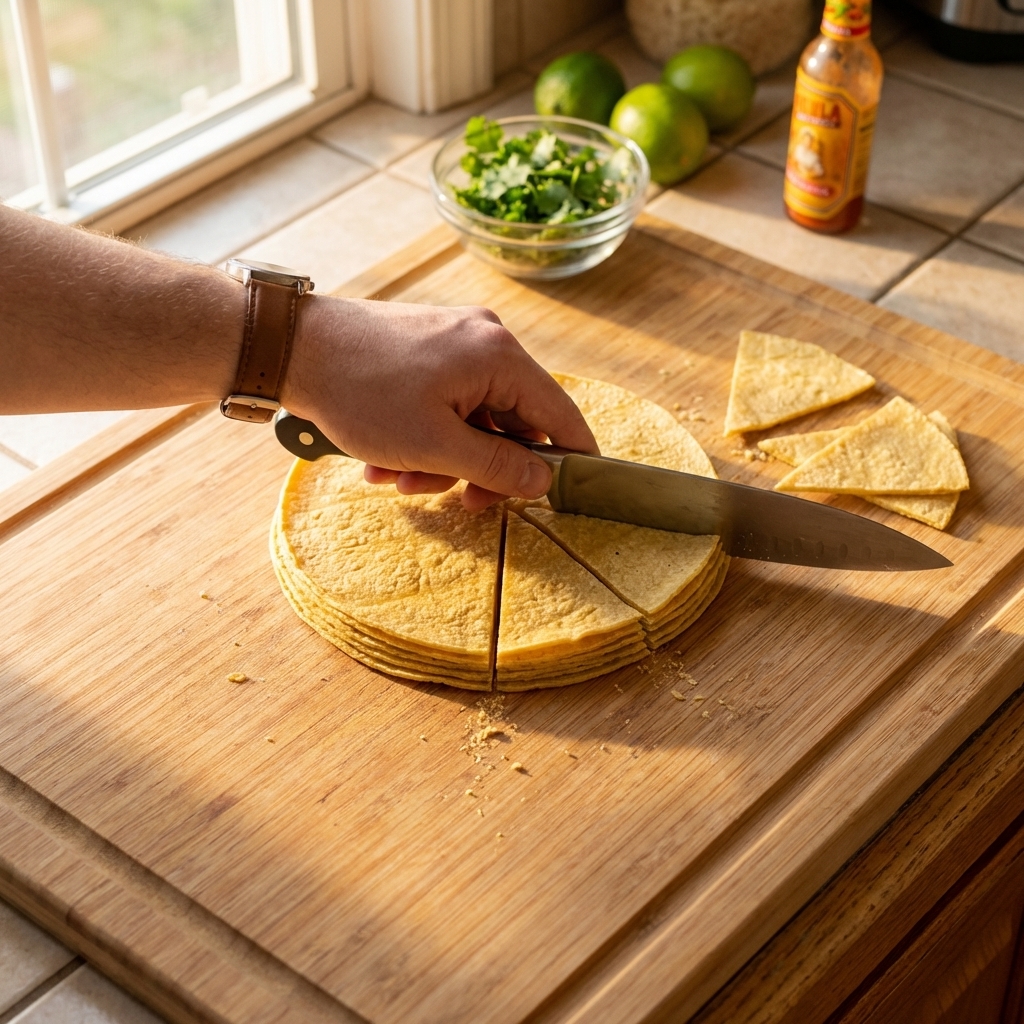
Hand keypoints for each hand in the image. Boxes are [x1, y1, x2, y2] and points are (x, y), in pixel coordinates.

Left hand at [280, 296, 597, 509]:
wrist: (292, 347)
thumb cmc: (361, 391)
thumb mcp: (435, 446)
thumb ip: (498, 468)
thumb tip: (543, 481)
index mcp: (500, 357)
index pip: (560, 416)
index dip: (569, 460)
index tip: (567, 496)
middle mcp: (485, 341)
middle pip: (513, 423)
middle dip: (481, 469)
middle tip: (458, 502)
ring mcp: (454, 342)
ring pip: (473, 420)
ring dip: (443, 460)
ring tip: (396, 477)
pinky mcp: (427, 350)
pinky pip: (445, 405)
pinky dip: (424, 438)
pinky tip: (384, 458)